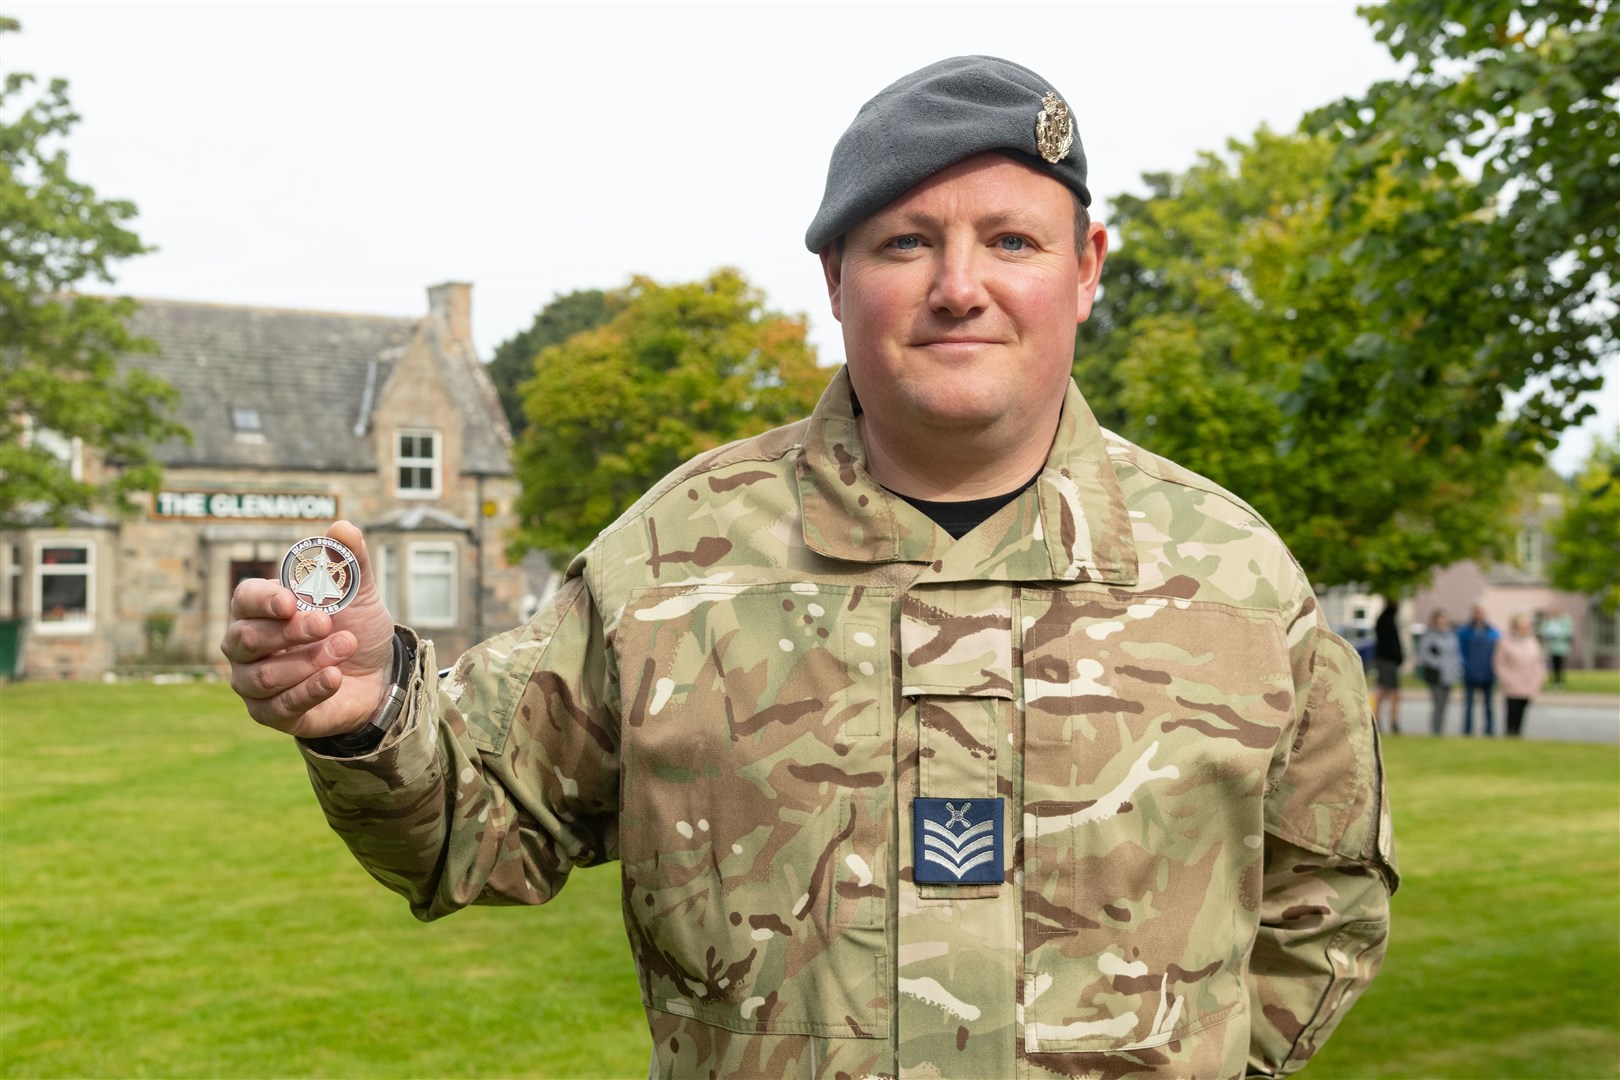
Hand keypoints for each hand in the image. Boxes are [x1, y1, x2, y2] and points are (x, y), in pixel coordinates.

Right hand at [220, 520, 396, 737]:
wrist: (378, 675)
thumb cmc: (354, 627)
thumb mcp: (358, 593)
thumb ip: (348, 561)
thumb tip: (342, 528)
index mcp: (259, 609)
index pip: (245, 599)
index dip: (265, 600)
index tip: (292, 601)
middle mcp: (245, 646)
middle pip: (248, 639)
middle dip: (289, 632)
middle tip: (327, 624)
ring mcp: (253, 683)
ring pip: (264, 676)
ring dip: (308, 661)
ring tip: (345, 648)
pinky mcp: (270, 713)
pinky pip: (280, 706)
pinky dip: (310, 690)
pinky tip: (334, 677)